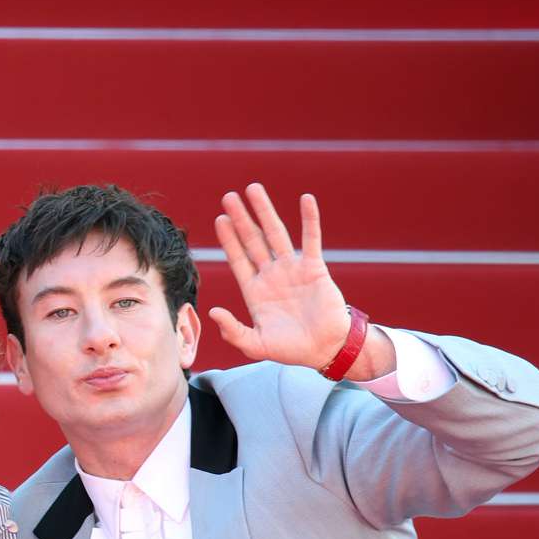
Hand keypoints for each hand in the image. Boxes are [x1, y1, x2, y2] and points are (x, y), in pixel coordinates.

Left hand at [209, 185, 351, 369]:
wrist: (324, 349)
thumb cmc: (290, 350)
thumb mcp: (255, 345)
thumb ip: (233, 331)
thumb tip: (213, 312)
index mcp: (255, 292)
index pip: (238, 260)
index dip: (229, 240)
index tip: (220, 220)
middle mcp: (271, 276)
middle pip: (252, 241)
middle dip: (240, 219)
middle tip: (228, 197)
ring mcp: (292, 270)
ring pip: (276, 234)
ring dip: (265, 211)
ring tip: (254, 189)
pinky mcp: (314, 267)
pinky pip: (311, 239)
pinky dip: (309, 219)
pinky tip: (305, 199)